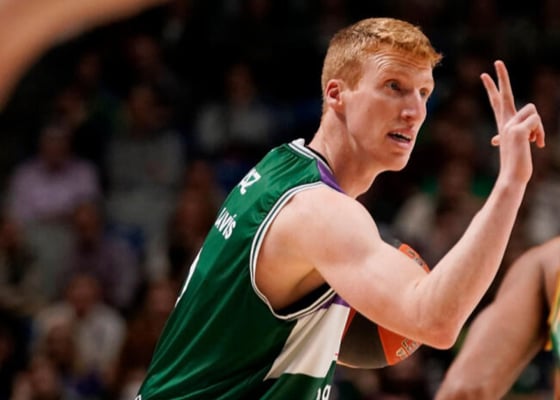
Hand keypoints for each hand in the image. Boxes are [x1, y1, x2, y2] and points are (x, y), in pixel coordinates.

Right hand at [481, 60, 544, 183]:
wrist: (513, 176)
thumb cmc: (516, 163)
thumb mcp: (514, 147)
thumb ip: (508, 137)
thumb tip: (494, 139)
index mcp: (503, 124)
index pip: (496, 102)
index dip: (491, 88)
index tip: (484, 75)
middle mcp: (504, 122)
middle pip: (503, 95)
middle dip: (501, 77)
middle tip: (497, 62)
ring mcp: (510, 125)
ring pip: (533, 111)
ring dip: (538, 126)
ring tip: (534, 142)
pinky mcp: (517, 130)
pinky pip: (536, 121)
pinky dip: (539, 133)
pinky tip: (534, 145)